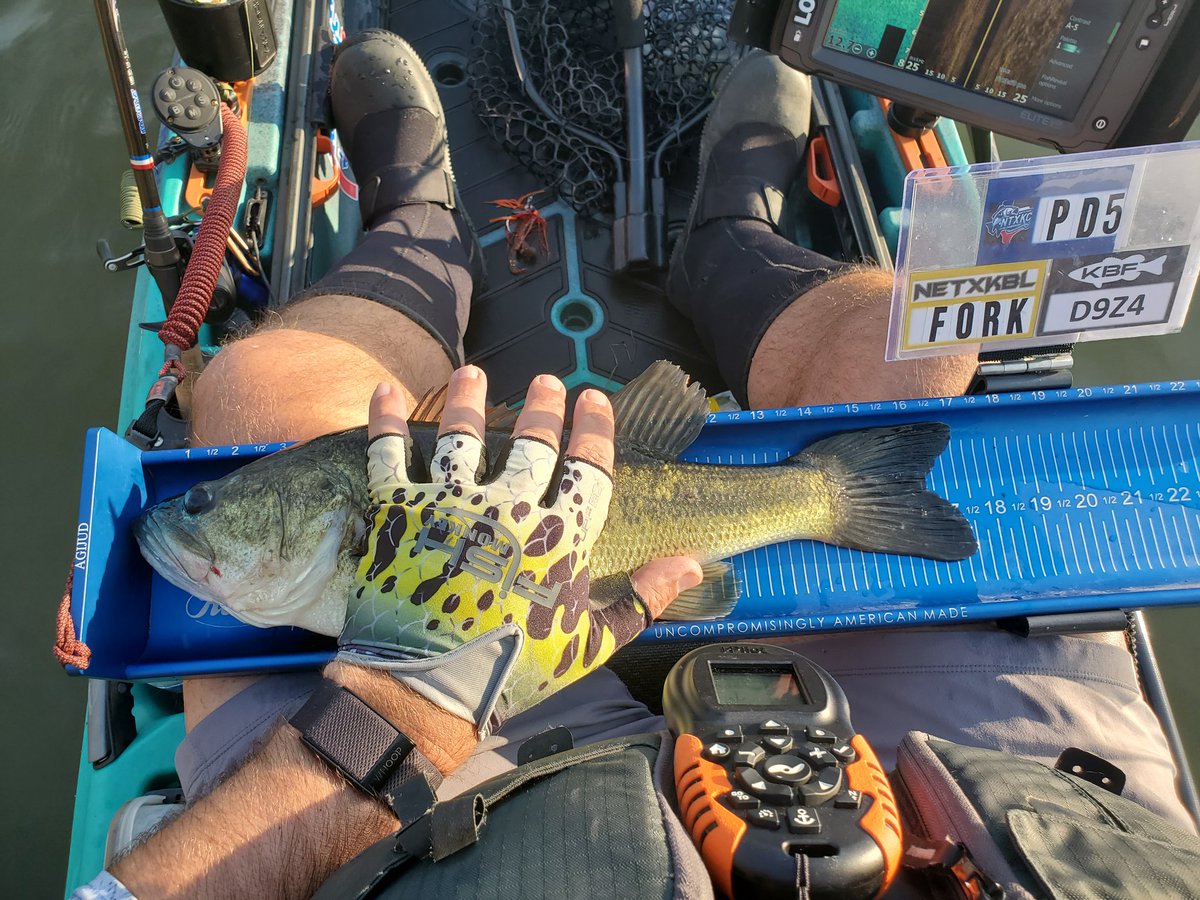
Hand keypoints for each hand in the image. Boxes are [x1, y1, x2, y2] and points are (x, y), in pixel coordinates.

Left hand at [339, 366, 702, 732]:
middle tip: (545, 381)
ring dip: (469, 399)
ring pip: (464, 433)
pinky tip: (387, 392)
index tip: (594, 400)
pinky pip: (390, 452)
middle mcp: (510, 506)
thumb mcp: (592, 645)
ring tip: (472, 376)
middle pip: (532, 440)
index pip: (590, 466)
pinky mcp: (400, 510)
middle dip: (542, 405)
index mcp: (561, 536)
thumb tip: (692, 565)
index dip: (595, 428)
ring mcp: (452, 503)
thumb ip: (643, 598)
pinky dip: (388, 419)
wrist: (429, 690)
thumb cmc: (516, 671)